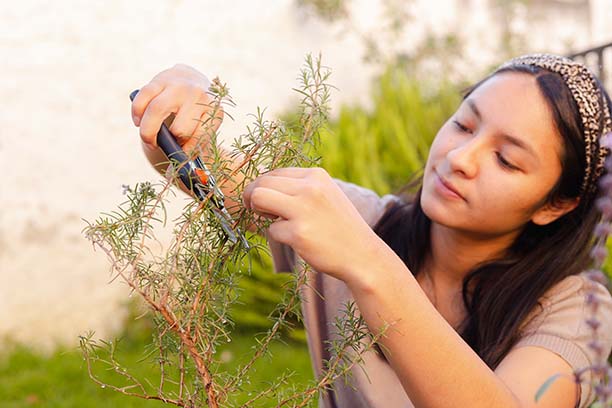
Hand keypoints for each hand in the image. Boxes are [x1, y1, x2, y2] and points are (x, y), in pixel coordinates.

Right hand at [130, 64, 223, 153]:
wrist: (191, 78)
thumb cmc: (196, 110)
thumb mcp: (203, 123)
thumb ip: (194, 143)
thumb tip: (176, 165)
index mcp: (214, 109)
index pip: (200, 137)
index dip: (188, 151)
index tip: (181, 157)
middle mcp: (198, 95)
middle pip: (179, 129)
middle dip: (168, 144)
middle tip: (161, 147)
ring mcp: (179, 85)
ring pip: (156, 110)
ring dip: (148, 131)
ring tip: (148, 139)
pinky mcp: (160, 79)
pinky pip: (143, 98)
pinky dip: (137, 113)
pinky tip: (138, 121)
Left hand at [243, 167, 383, 282]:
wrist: (362, 254)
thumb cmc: (338, 226)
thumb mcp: (324, 195)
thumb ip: (299, 187)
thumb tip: (261, 186)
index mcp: (316, 175)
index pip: (274, 172)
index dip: (265, 187)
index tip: (269, 202)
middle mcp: (310, 188)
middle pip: (261, 183)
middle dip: (253, 197)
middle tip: (262, 212)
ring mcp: (303, 210)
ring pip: (258, 198)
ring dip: (258, 211)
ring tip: (276, 222)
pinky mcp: (298, 233)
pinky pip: (270, 230)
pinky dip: (279, 236)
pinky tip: (297, 240)